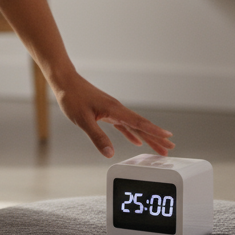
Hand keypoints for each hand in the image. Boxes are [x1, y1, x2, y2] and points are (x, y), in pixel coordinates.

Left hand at [54, 74, 173, 157]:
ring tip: (158, 146)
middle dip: (156, 137)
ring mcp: (112, 110)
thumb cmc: (72, 97)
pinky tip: (135, 140)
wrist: (65, 81)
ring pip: (134, 126)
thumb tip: (110, 153)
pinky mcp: (106, 111)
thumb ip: (97, 137)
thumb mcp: (83, 120)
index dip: (154, 131)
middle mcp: (117, 109)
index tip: (168, 137)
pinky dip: (131, 133)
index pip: (139, 123)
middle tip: (169, 148)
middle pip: (141, 125)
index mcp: (114, 109)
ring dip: (146, 136)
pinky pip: (123, 125)